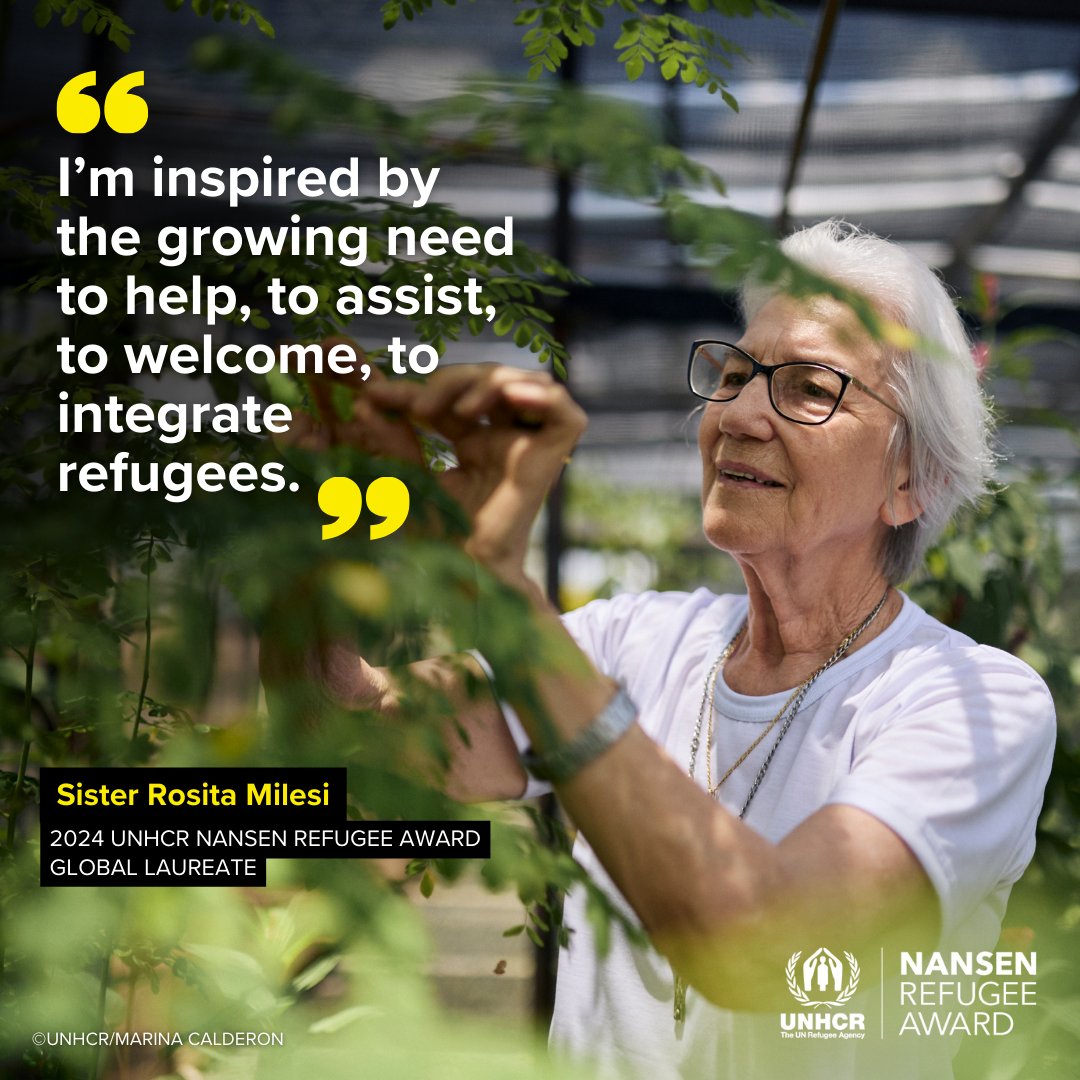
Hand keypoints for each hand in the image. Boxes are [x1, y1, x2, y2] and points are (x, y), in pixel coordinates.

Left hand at [365, 363, 585, 578]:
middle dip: (453, 380)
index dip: (416, 389)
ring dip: (490, 381)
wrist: (466, 569)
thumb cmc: (439, 536)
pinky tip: (509, 396)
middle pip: (490, 380)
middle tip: (419, 406)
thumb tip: (365, 403)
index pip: (451, 398)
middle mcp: (507, 439)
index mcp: (477, 443)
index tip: (374, 396)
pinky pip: (565, 414)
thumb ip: (392, 439)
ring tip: (458, 409)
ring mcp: (532, 447)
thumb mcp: (409, 476)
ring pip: (526, 383)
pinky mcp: (555, 458)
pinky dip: (541, 395)